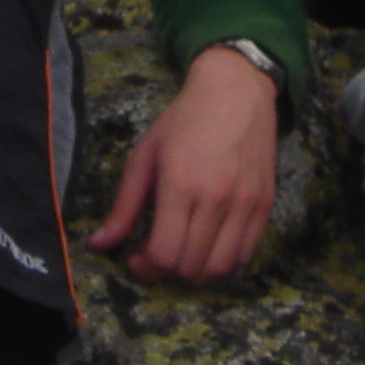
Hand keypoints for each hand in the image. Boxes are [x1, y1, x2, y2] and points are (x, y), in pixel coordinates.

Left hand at [88, 45, 278, 281]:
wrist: (236, 91)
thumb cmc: (184, 120)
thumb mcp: (144, 156)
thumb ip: (124, 205)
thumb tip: (99, 244)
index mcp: (180, 185)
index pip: (165, 255)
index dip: (145, 268)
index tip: (136, 259)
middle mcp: (216, 199)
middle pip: (191, 267)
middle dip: (167, 271)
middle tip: (157, 254)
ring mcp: (246, 204)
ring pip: (221, 268)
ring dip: (197, 272)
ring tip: (183, 253)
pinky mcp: (266, 204)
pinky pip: (246, 255)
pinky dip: (225, 262)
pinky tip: (209, 246)